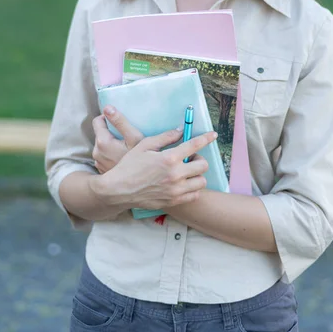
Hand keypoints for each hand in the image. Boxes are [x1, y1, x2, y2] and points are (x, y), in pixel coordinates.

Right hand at [90, 120, 216, 210]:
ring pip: (201, 182)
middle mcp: (175, 174)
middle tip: (190, 158)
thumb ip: (165, 137)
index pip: (195, 145)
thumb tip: (180, 131)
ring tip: (186, 172)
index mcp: (169, 158)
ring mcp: (175, 190)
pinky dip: (193, 188)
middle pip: (203, 165)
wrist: (118, 190)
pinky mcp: (173, 201)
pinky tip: (183, 183)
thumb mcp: (144, 145)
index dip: (206, 138)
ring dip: (197, 175)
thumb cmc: (130, 165)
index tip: (213, 135)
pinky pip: (194, 195)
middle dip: (199, 159)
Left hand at [92, 107, 143, 173]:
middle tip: (125, 135)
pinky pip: (104, 156)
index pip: (97, 121)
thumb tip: (107, 107)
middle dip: (111, 132)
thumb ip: (120, 121)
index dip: (108, 118)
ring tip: (125, 147)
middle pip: (101, 133)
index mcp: (102, 142)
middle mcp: (96, 153)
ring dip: (111, 143)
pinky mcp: (102, 170)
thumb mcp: (134, 137)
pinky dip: (111, 154)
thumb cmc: (139, 160)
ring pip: (102, 145)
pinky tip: (122, 157)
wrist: (139, 185)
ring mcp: (98, 163)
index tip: (119, 122)